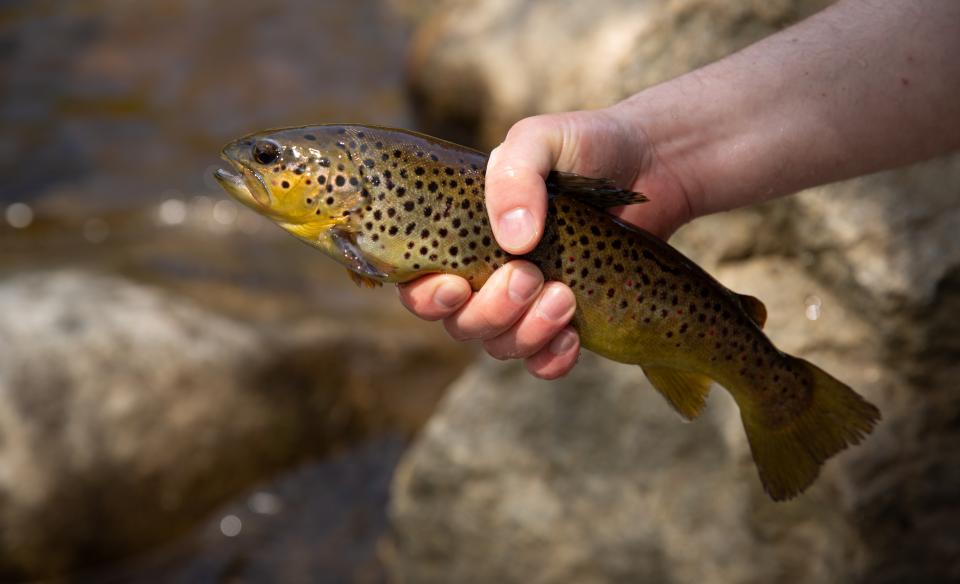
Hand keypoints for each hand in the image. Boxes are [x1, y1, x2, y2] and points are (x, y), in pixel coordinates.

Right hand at [398, 106, 692, 377]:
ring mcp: (525, 302)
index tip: (456, 285)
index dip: (426, 297)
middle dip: (490, 311)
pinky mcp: (565, 322)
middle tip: (529, 275)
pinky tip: (572, 337)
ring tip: (565, 295)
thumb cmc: (583, 145)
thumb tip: (513, 241)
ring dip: (527, 332)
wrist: (650, 164)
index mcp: (460, 234)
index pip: (418, 283)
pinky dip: (552, 359)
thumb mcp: (541, 139)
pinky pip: (542, 362)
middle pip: (460, 323)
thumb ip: (515, 175)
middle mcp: (484, 274)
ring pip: (500, 345)